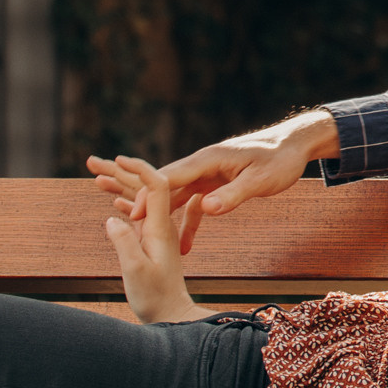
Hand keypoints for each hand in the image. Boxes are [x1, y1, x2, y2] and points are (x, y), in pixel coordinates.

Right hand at [88, 109, 339, 252]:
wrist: (294, 147)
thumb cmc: (280, 160)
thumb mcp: (260, 181)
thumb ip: (234, 196)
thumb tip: (208, 209)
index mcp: (207, 160)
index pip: (170, 179)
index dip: (148, 196)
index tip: (128, 214)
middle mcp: (201, 165)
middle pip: (160, 180)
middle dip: (129, 183)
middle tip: (94, 177)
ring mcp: (206, 175)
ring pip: (170, 192)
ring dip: (147, 203)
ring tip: (115, 210)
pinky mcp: (214, 184)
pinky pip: (190, 203)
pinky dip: (180, 219)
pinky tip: (175, 241)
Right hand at [101, 156, 214, 324]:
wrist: (172, 314)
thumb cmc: (155, 297)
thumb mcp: (137, 271)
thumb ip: (124, 244)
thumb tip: (111, 218)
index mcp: (161, 226)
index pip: (157, 185)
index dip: (140, 169)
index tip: (119, 159)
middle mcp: (161, 224)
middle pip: (143, 188)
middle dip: (119, 172)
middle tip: (90, 160)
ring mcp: (157, 231)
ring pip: (138, 200)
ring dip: (118, 185)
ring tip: (94, 174)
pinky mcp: (152, 241)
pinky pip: (138, 215)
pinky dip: (124, 204)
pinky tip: (112, 199)